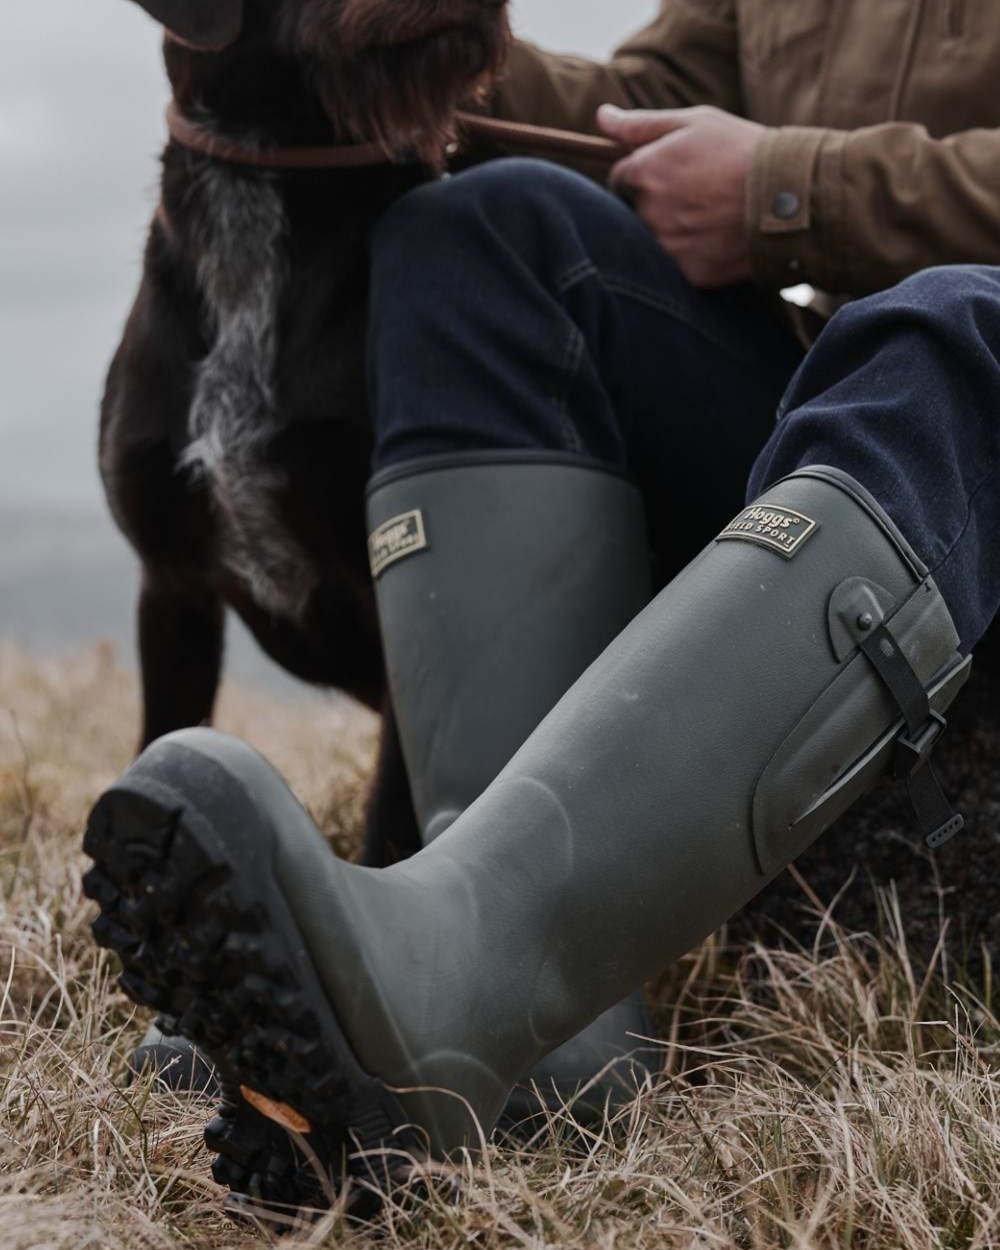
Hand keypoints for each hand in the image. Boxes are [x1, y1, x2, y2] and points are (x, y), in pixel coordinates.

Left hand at [598, 104, 766, 288]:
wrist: (790, 195)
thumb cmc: (742, 150)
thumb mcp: (695, 123)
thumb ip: (641, 125)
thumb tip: (601, 116)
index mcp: (644, 172)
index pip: (619, 180)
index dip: (643, 176)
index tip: (671, 175)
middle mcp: (648, 212)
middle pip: (633, 213)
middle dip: (654, 205)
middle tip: (695, 197)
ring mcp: (668, 246)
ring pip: (653, 243)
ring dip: (671, 232)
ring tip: (708, 217)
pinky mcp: (688, 273)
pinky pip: (677, 267)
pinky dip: (692, 256)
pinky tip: (717, 239)